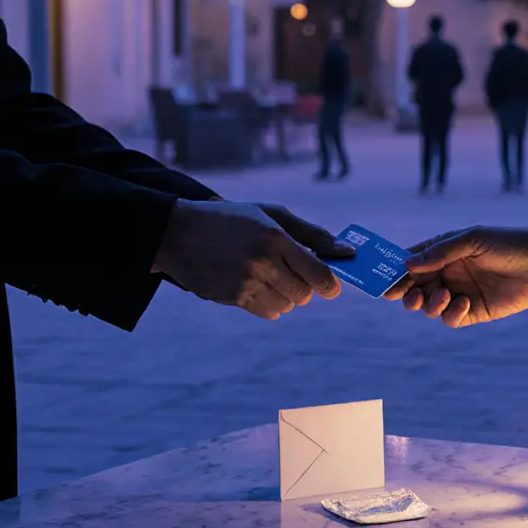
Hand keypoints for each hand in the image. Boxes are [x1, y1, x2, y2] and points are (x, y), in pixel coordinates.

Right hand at [153, 200, 353, 318]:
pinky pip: (268, 313)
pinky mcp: (232, 298)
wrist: (180, 233)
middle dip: (304, 287)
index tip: (331, 286)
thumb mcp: (272, 215)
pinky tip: (255, 285)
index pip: (317, 273)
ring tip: (269, 277)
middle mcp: (262, 262)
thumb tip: (347, 252)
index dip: (330, 284)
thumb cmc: (233, 220)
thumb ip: (311, 234)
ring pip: (287, 306)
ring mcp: (245, 283)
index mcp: (275, 237)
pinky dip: (270, 304)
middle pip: (304, 294)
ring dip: (286, 296)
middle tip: (291, 273)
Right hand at [383, 224, 527, 326]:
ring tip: (444, 296)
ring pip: (428, 306)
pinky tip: (463, 304)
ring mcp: (458, 293)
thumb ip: (439, 252)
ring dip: (428, 304)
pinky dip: (451, 314)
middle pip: (414, 288)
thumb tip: (407, 264)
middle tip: (405, 295)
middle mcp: (447, 273)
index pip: (411, 262)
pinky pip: (451, 319)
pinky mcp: (473, 312)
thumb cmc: (506, 243)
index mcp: (443, 252)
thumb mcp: (471, 239)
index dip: (396, 271)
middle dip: (405, 293)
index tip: (385, 279)